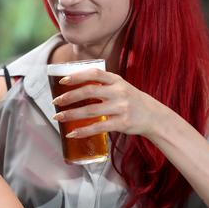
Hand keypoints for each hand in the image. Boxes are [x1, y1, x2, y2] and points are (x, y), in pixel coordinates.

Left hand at [51, 68, 169, 138]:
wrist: (153, 116)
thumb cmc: (130, 100)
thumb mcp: (120, 86)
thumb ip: (102, 84)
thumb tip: (74, 86)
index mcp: (116, 80)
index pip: (94, 74)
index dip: (77, 76)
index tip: (62, 81)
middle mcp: (119, 92)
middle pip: (89, 91)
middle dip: (69, 97)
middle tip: (55, 102)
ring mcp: (121, 108)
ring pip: (91, 110)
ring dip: (71, 114)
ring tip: (58, 117)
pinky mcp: (122, 123)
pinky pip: (99, 127)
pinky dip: (83, 131)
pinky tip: (72, 133)